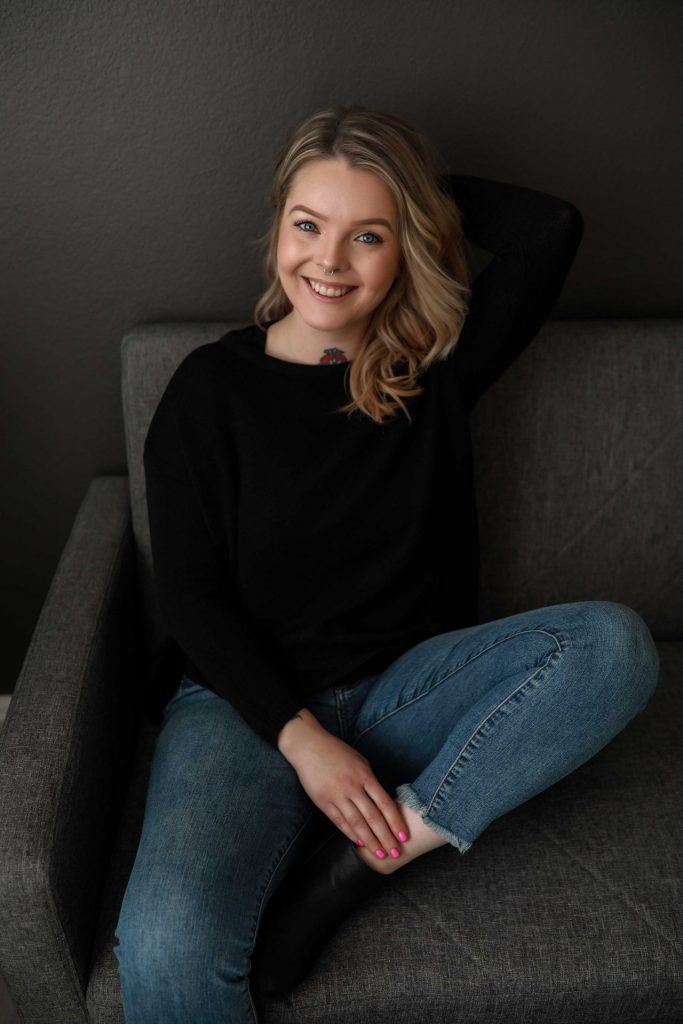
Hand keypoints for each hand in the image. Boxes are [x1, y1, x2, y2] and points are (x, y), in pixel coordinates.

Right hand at [288, 726, 409, 855]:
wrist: (309, 747)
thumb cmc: (337, 752)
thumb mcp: (359, 761)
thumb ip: (370, 781)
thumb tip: (381, 801)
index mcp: (365, 775)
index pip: (385, 804)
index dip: (396, 822)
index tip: (404, 836)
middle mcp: (352, 787)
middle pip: (373, 817)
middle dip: (386, 837)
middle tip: (396, 853)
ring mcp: (337, 796)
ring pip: (357, 823)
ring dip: (370, 841)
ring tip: (379, 853)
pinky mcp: (324, 802)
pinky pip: (339, 821)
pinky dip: (350, 833)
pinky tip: (359, 843)